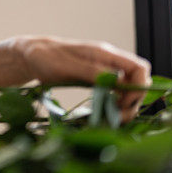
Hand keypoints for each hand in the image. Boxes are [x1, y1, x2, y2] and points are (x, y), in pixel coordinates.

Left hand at [10, 35, 151, 122]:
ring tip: (110, 119)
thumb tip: (116, 80)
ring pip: (127, 89)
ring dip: (124, 105)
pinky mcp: (96, 79)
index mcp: (104, 53)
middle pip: (137, 81)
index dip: (139, 87)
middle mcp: (108, 61)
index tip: (124, 103)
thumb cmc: (46, 57)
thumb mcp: (66, 66)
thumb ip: (91, 71)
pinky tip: (103, 113)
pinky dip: (113, 104)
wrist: (32, 56)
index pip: (139, 67)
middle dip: (132, 101)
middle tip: (117, 117)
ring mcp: (103, 70)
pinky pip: (113, 93)